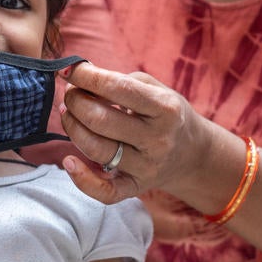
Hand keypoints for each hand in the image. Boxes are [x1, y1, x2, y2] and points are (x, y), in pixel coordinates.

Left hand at [57, 62, 215, 203]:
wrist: (192, 153)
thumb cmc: (165, 114)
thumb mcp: (154, 89)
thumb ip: (120, 82)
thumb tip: (77, 78)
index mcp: (166, 109)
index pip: (119, 88)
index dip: (87, 77)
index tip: (68, 69)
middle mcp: (158, 140)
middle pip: (101, 120)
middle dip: (75, 102)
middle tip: (71, 94)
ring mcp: (147, 167)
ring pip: (96, 149)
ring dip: (72, 128)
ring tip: (69, 114)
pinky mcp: (136, 187)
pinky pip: (105, 192)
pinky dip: (82, 179)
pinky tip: (69, 161)